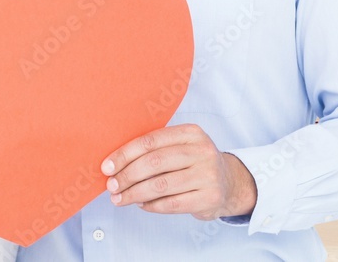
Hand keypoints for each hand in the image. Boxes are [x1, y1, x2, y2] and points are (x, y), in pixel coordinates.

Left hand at [101, 123, 256, 219]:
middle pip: (154, 162)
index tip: (107, 166)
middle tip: (111, 185)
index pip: (150, 141)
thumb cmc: (194, 162)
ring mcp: (208, 174)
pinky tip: (141, 204)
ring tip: (120, 198)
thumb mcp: (182, 146)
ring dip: (134, 194)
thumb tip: (116, 163)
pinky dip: (151, 205)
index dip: (125, 154)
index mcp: (191, 132)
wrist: (229, 182)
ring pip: (161, 185)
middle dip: (127, 175)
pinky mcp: (209, 197)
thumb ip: (155, 149)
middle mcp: (201, 151)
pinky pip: (171, 203)